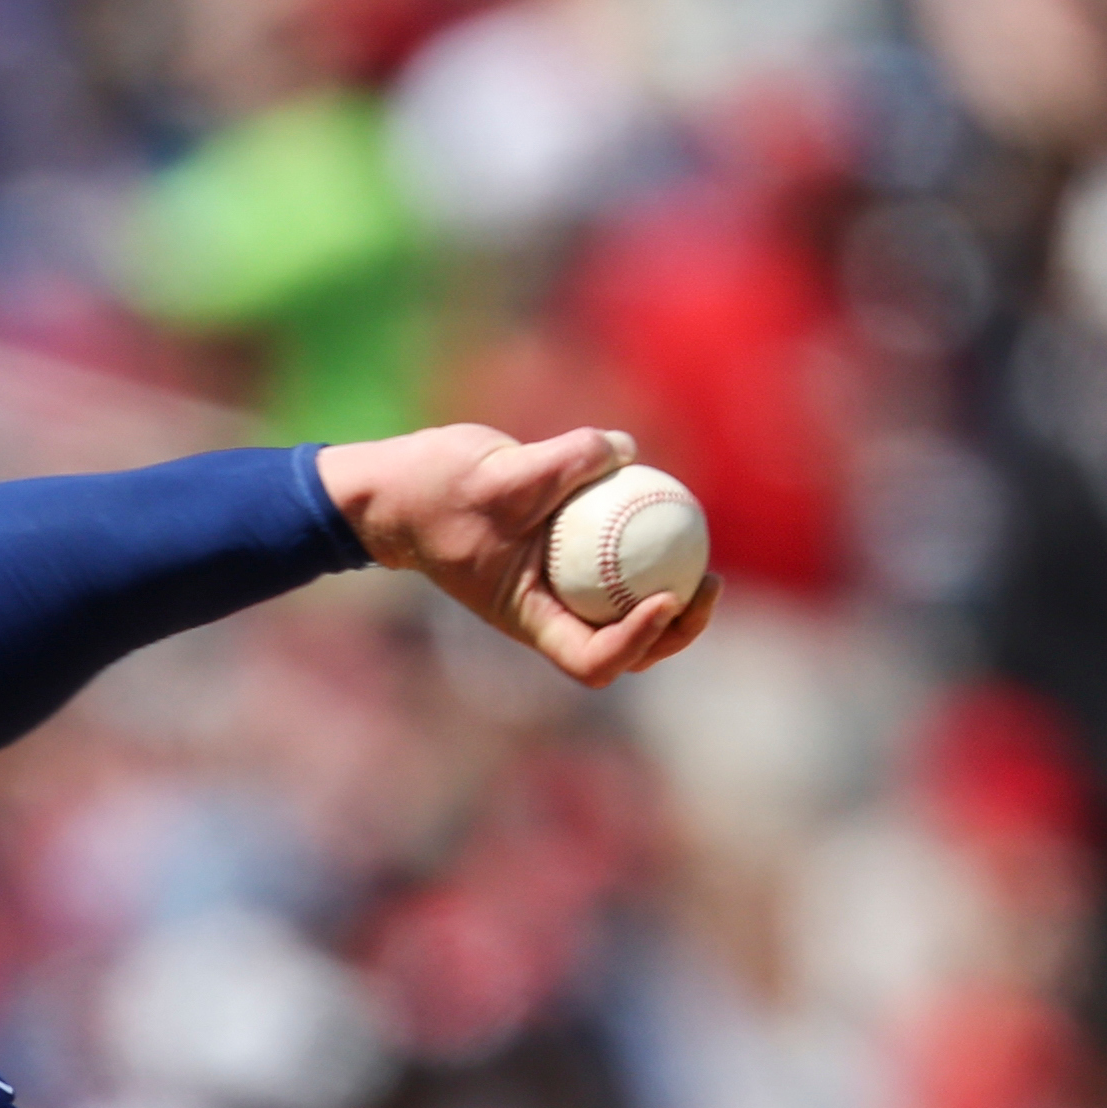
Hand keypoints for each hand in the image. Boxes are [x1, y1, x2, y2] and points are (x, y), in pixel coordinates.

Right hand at [316, 423, 719, 686]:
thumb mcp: (502, 474)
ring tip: (705, 566)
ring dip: (673, 601)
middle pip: (626, 651)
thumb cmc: (435, 491)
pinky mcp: (564, 558)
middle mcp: (548, 613)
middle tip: (707, 584)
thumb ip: (568, 460)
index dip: (636, 641)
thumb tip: (627, 449)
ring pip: (628, 615)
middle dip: (675, 630)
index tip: (664, 597)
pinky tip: (671, 514)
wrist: (399, 491)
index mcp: (529, 617)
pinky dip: (648, 553)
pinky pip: (618, 568)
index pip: (592, 658)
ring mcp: (557, 590)